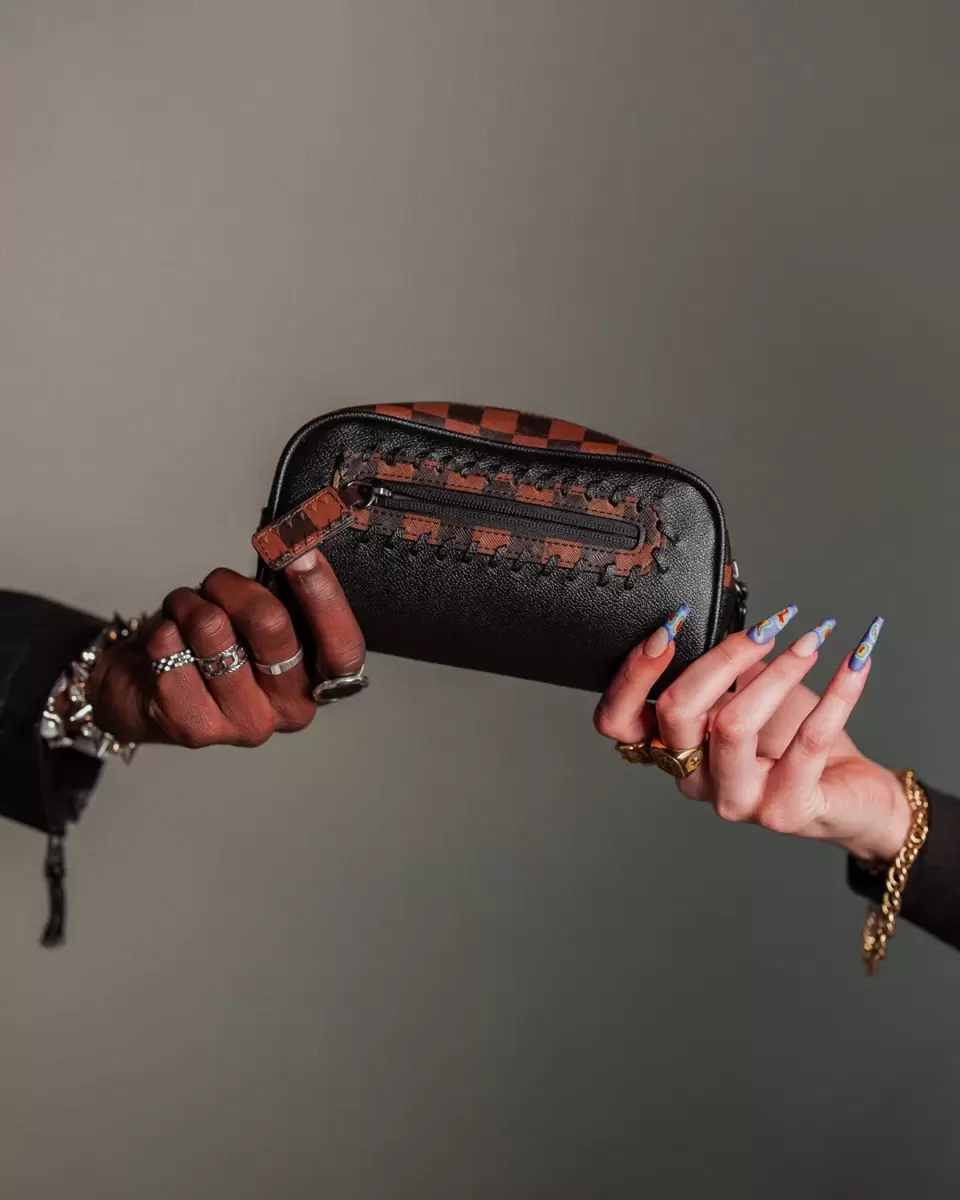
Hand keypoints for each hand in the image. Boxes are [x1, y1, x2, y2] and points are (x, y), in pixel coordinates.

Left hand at [88, 550, 363, 747]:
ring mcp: (245, 724)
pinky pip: (171, 650)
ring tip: (184, 612)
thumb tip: (293, 549)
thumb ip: (284, 598)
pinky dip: (162, 630)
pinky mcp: (196, 729)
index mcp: (319, 682)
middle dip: (234, 586)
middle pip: (272, 625)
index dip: (326, 599)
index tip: (301, 554)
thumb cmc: (215, 651)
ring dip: (190, 605)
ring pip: (213, 630)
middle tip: (217, 581)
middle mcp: (291, 710)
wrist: (147, 694)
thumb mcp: (259, 622)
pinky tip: (166, 643)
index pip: (342, 650)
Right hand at [594, 608, 910, 862]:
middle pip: (676, 712)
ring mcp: (736, 800)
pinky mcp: (785, 811)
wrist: (852, 797)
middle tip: (766, 629)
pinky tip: (854, 661)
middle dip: (719, 657)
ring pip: (732, 725)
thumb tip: (717, 616)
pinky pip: (808, 742)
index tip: (671, 626)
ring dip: (778, 670)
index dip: (634, 674)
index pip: (619, 722)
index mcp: (673, 748)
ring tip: (810, 640)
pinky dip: (837, 692)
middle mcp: (694, 778)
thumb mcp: (747, 696)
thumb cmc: (793, 741)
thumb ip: (719, 670)